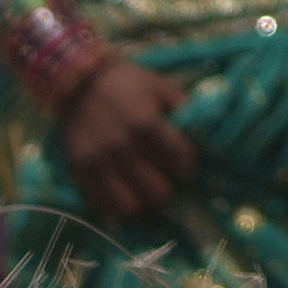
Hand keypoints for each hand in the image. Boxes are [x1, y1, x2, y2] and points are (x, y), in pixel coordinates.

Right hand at [51, 52, 199, 220]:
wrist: (79, 80)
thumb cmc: (127, 83)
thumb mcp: (161, 87)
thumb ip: (185, 109)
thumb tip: (207, 130)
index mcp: (147, 124)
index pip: (182, 163)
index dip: (187, 164)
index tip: (183, 161)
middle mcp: (123, 147)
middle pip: (159, 192)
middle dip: (168, 187)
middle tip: (165, 177)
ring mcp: (99, 162)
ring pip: (131, 206)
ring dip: (142, 201)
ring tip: (145, 189)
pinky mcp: (80, 171)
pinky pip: (103, 205)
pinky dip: (118, 204)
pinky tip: (125, 192)